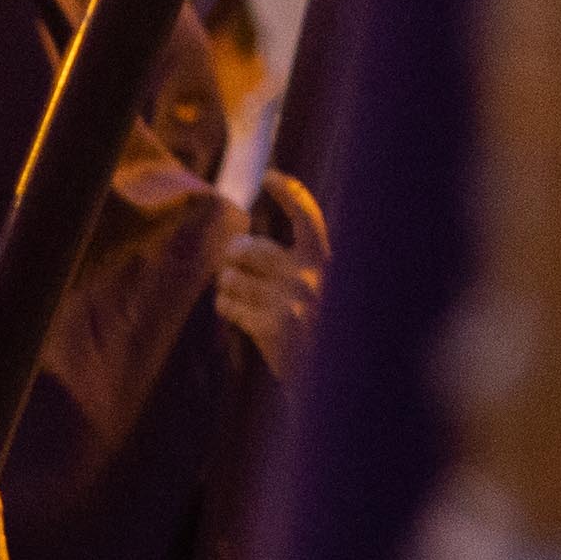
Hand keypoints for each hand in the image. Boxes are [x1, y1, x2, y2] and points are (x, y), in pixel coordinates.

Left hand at [217, 182, 324, 375]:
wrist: (334, 382)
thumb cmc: (321, 335)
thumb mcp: (322, 294)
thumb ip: (296, 269)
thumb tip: (241, 250)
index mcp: (325, 265)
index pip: (309, 219)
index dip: (291, 194)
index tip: (272, 176)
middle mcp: (309, 278)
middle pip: (249, 248)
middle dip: (233, 257)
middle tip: (233, 268)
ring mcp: (290, 302)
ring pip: (231, 278)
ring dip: (227, 287)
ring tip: (239, 298)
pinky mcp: (272, 326)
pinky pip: (228, 305)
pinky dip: (226, 308)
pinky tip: (238, 316)